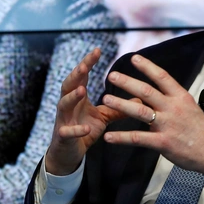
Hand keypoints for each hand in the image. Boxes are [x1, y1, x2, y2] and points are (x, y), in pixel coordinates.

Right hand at [45, 48, 125, 175]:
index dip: (88, 63)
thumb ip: (117, 108)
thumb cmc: (83, 131)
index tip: (98, 50)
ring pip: (63, 104)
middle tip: (85, 65)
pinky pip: (67, 132)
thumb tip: (140, 98)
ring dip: (72, 97)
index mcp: (77, 98)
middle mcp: (68, 106)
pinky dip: (76, 130)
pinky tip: (86, 128)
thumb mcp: (102, 117)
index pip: (81, 76)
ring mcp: (63, 120)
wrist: (68, 154)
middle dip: (76, 74)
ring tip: (82, 90)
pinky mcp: (63, 137)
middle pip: (68, 85)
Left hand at [101, 54, 203, 173]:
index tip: (134, 58)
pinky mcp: (163, 142)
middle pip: (146, 91)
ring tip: (106, 99)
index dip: (147, 66)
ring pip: (140, 111)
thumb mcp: (191, 108)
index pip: (162, 77)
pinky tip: (109, 137)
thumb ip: (173, 100)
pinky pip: (138, 138)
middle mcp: (173, 108)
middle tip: (112, 75)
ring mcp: (167, 125)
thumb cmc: (202, 131)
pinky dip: (121, 138)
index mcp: (181, 97)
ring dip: (121, 104)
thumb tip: (159, 91)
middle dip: (127, 82)